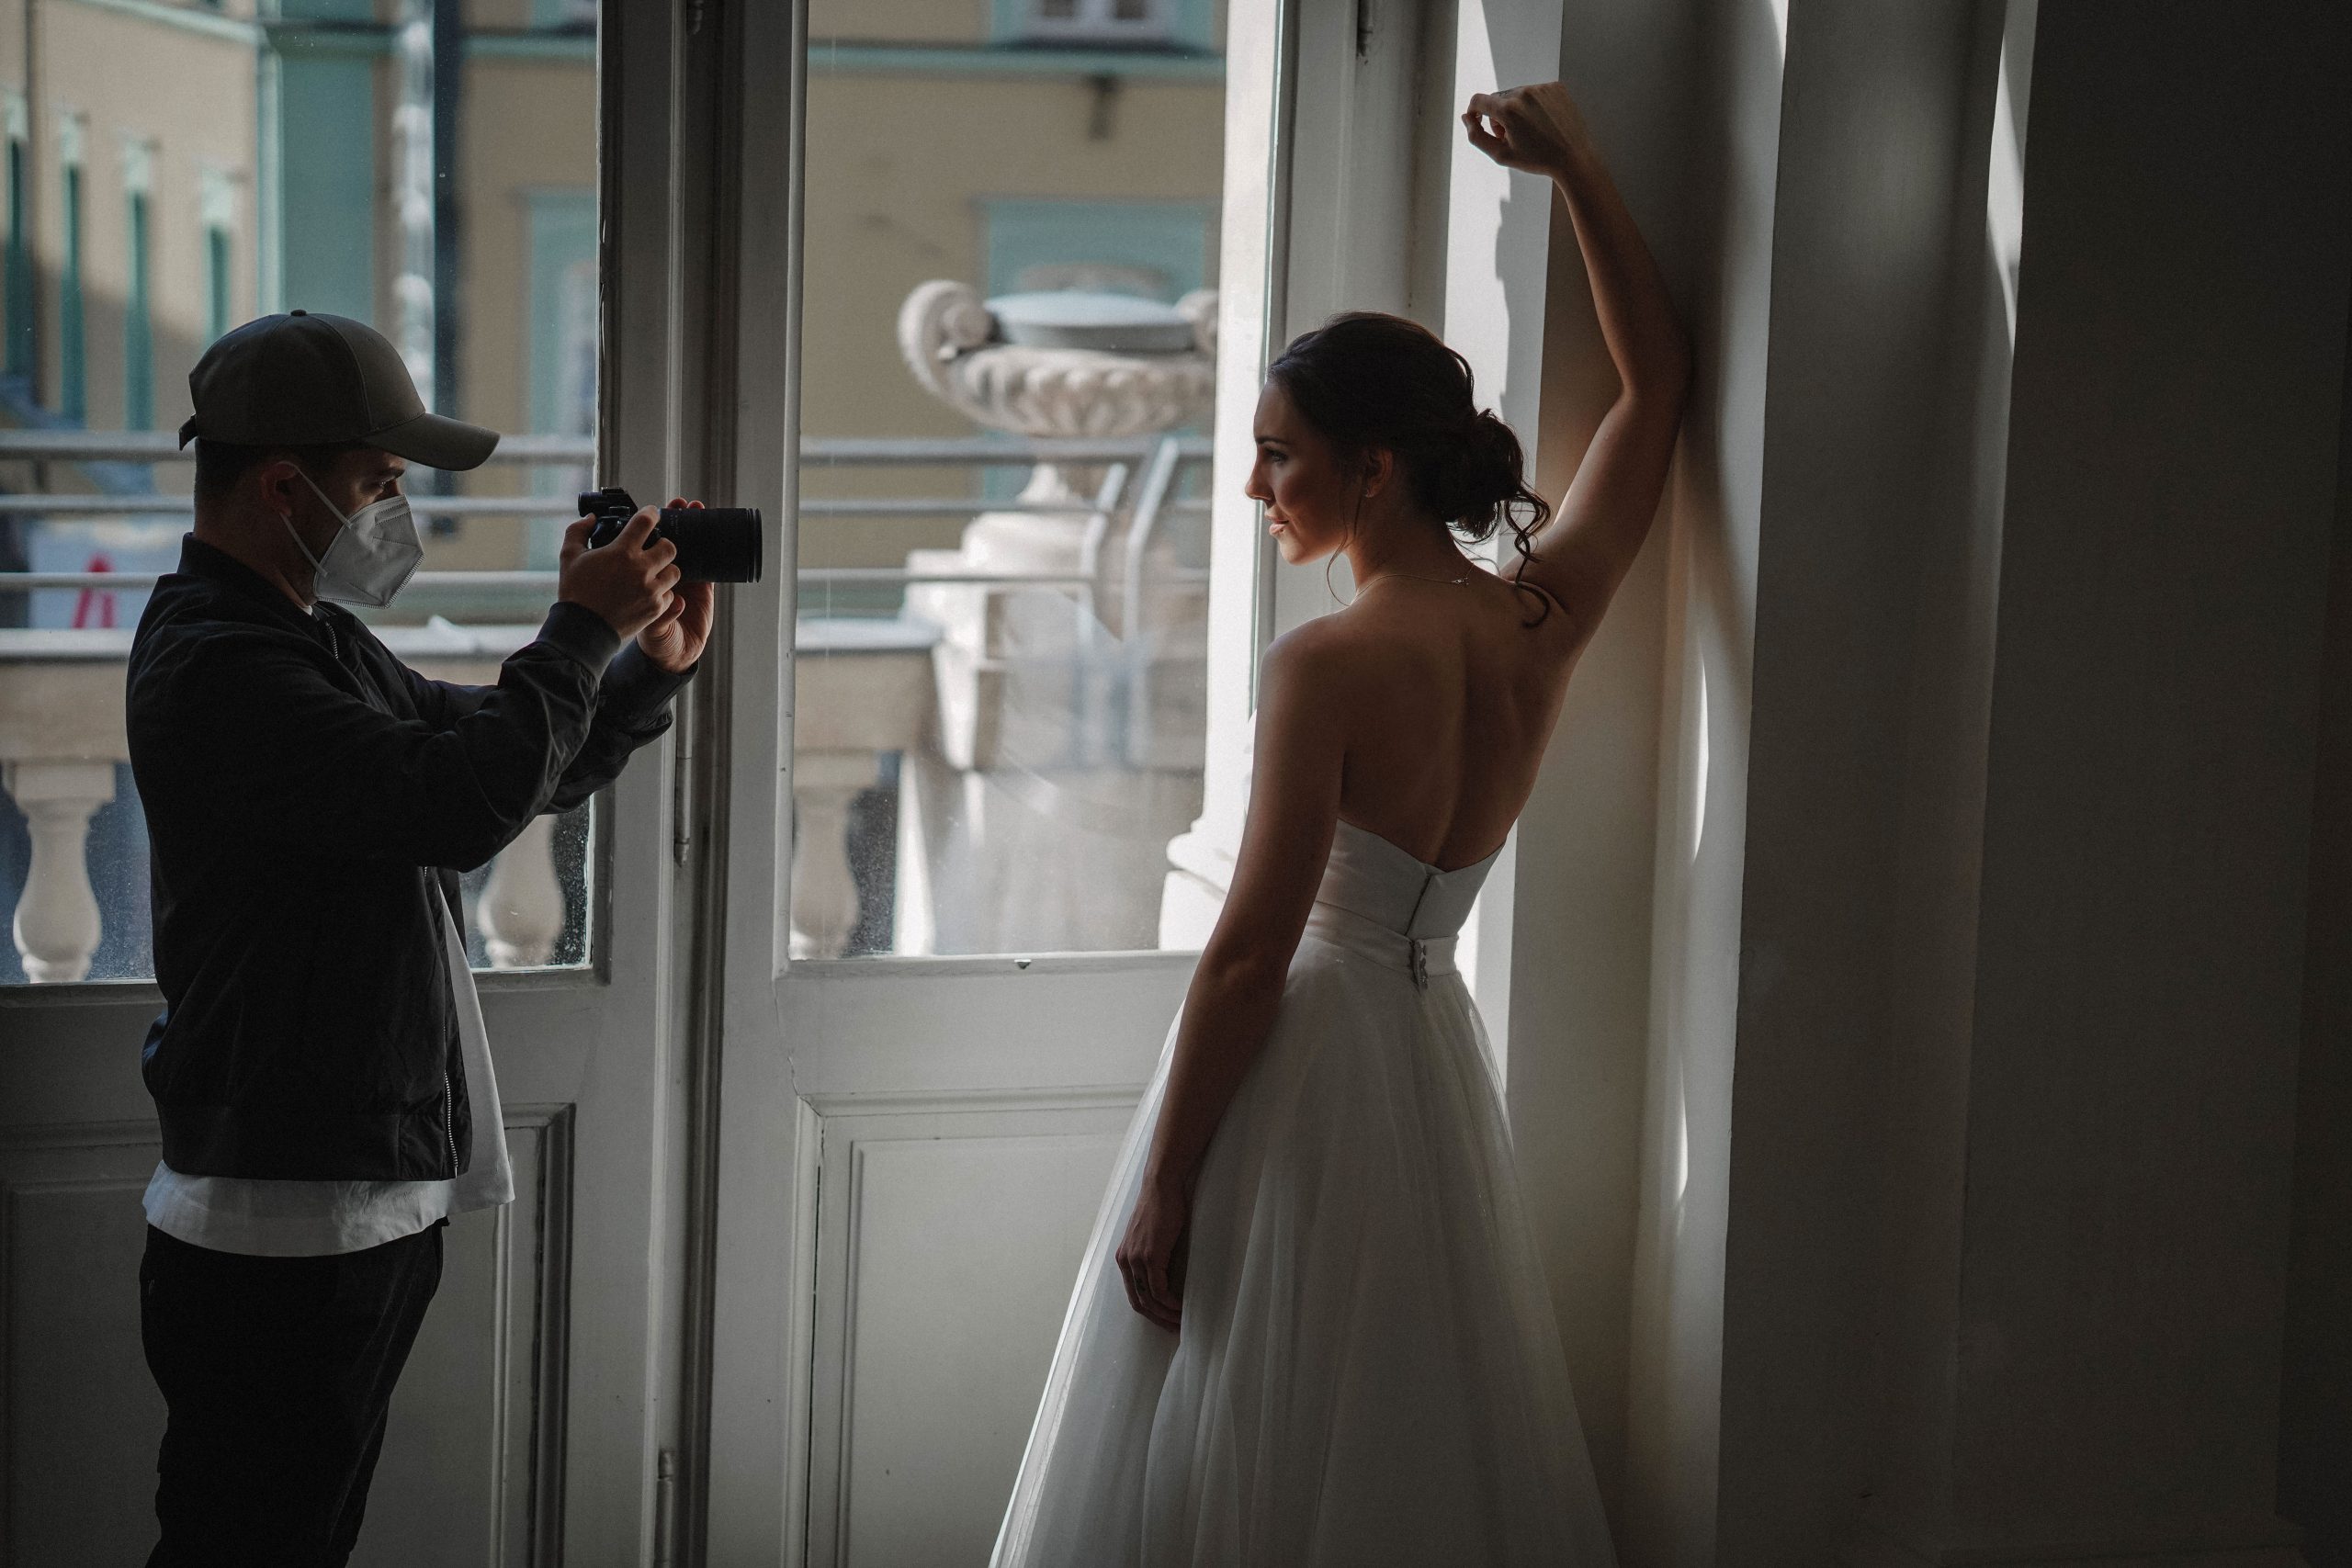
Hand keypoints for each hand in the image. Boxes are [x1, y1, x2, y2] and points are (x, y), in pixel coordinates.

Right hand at [557, 504, 678, 642]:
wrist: (582, 629)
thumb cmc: (575, 592)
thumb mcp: (569, 556)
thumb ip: (578, 531)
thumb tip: (591, 518)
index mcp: (622, 552)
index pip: (647, 522)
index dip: (651, 513)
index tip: (651, 514)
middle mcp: (641, 569)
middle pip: (670, 547)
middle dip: (662, 545)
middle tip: (653, 549)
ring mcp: (651, 590)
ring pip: (675, 571)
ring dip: (666, 569)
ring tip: (653, 572)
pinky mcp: (656, 609)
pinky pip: (671, 595)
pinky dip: (663, 592)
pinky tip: (650, 592)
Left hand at [634, 498, 715, 672]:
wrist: (671, 655)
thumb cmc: (649, 638)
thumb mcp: (645, 623)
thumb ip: (654, 609)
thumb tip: (675, 599)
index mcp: (643, 575)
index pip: (647, 544)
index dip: (652, 525)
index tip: (655, 508)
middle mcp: (663, 573)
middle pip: (671, 539)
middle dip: (677, 520)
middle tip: (680, 504)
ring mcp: (685, 579)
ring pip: (691, 547)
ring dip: (696, 528)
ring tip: (698, 509)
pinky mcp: (704, 587)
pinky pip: (709, 564)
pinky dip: (713, 549)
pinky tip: (717, 534)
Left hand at [1116, 1173, 1191, 1332]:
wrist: (1161, 1186)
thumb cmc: (1162, 1207)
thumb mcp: (1153, 1237)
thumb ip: (1154, 1256)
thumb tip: (1168, 1276)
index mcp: (1124, 1258)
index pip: (1133, 1295)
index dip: (1150, 1312)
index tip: (1166, 1320)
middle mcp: (1125, 1261)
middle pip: (1138, 1302)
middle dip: (1157, 1319)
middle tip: (1175, 1329)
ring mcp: (1136, 1259)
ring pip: (1149, 1299)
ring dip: (1166, 1314)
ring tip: (1182, 1321)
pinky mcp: (1150, 1256)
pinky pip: (1158, 1289)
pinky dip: (1170, 1302)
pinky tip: (1182, 1306)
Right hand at [1462, 83, 1592, 176]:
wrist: (1574, 158)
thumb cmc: (1537, 160)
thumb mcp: (1501, 155)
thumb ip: (1477, 136)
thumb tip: (1466, 117)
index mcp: (1508, 110)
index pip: (1478, 100)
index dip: (1474, 112)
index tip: (1477, 121)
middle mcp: (1524, 93)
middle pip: (1498, 99)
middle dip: (1499, 115)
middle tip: (1510, 136)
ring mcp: (1542, 88)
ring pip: (1517, 94)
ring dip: (1516, 109)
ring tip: (1529, 130)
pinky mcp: (1556, 87)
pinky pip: (1535, 92)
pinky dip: (1534, 105)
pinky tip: (1543, 122)